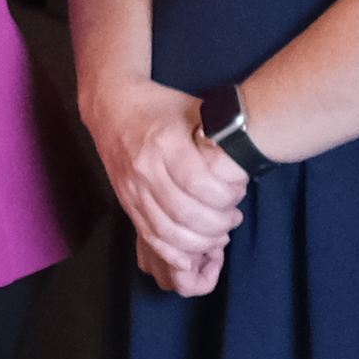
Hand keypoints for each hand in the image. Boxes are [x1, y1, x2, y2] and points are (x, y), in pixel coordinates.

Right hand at [89, 75, 245, 295]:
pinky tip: (194, 252)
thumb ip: (218, 136)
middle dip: (218, 222)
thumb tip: (247, 161)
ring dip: (200, 241)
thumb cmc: (160, 106)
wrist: (112, 108)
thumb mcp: (194, 110)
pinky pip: (151, 237)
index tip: (239, 192)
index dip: (226, 196)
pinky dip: (174, 251)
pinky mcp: (127, 203)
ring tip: (219, 234)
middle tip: (234, 217)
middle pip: (186, 213)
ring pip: (169, 231)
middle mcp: (145, 169)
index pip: (199, 183)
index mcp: (165, 142)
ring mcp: (133, 189)